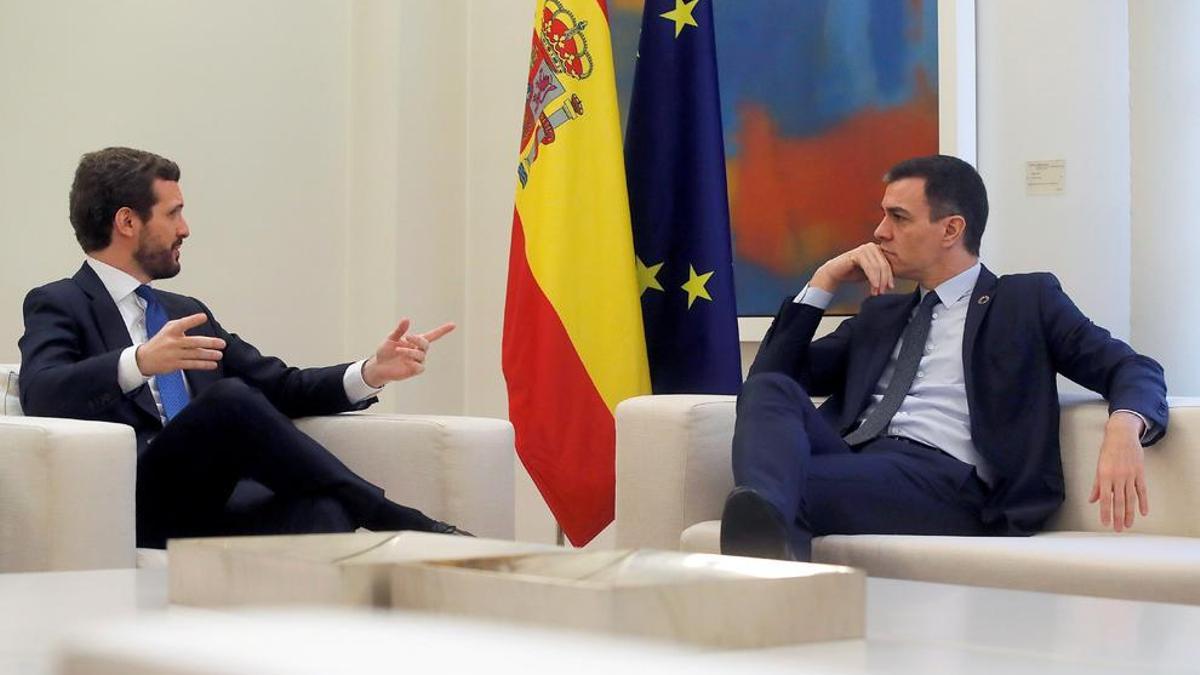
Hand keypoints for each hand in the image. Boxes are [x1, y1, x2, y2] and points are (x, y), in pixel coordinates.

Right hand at [135, 313, 225, 374]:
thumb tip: (201, 318)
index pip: (182, 324)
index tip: (203, 317)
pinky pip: (192, 364)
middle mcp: (173, 342)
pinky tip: (212, 364)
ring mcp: (174, 354)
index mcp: (171, 331)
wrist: (144, 358)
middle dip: (209, 343)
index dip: (193, 320)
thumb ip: (183, 324)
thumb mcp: (168, 329)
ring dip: (209, 355)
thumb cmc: (160, 342)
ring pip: (195, 354)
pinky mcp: (175, 364)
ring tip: (219, 354)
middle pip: (193, 342)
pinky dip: (203, 364)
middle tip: (222, 343)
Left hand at [362, 318, 455, 387]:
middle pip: (426, 344)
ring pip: (421, 355)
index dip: (443, 330)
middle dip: (418, 340)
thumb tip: (407, 319)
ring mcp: (417, 361)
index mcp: (415, 341)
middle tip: (407, 337)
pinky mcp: (414, 370)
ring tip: (398, 350)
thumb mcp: (391, 338)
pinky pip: (420, 367)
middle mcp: (418, 350)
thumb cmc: (386, 351)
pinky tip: (405, 361)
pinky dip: (413, 363)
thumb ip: (399, 330)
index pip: (433, 335)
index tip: (453, 325)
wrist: (379, 366)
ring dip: (410, 351)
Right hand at [810, 243, 894, 295]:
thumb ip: (880, 274)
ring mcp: (865, 249)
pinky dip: (873, 278)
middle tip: (882, 292)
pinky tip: (874, 286)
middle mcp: (872, 247)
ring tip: (876, 292)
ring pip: (878, 267)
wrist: (835, 272)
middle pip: (884, 265)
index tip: (890, 288)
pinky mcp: (858, 254)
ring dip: (879, 282)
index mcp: (877, 249)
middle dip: (884, 281)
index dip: (890, 277)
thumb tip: (891, 284)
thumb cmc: (852, 272)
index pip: (888, 264)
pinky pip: (870, 267)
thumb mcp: (870, 274)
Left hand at [1088, 412, 1148, 531]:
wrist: (1122, 436)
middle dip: (1118, 516)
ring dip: (1130, 513)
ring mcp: (1130, 475)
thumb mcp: (1098, 466)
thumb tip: (1092, 500)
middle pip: (1119, 501)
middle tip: (1118, 529)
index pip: (1105, 498)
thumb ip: (1096, 485)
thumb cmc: (1108, 450)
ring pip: (1131, 498)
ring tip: (1128, 524)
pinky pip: (1142, 490)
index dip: (1105, 512)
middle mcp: (1118, 477)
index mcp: (1105, 475)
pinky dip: (1143, 502)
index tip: (1105, 523)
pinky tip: (1143, 512)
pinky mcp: (1140, 473)